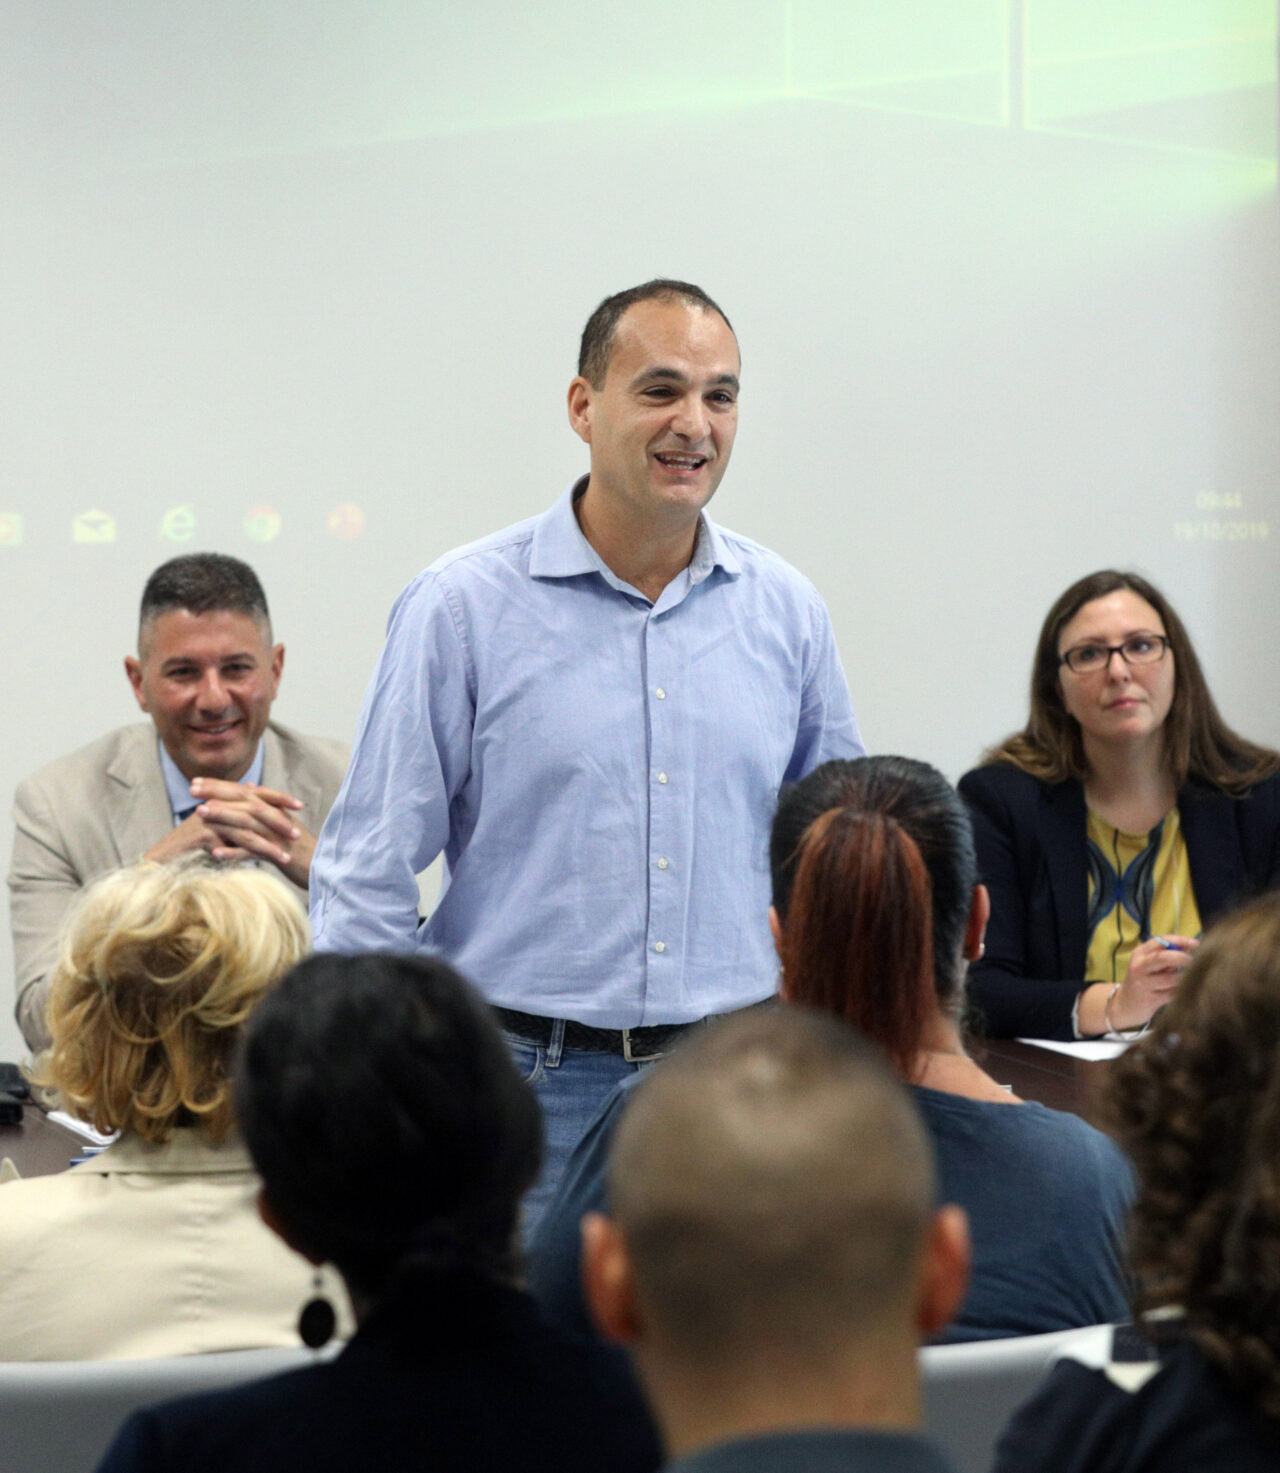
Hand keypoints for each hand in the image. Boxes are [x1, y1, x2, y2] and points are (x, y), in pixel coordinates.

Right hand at [143, 780, 315, 888]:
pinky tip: (268, 863)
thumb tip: (264, 815)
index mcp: (222, 798)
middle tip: (298, 833)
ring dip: (270, 843)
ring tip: (288, 855)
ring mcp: (210, 817)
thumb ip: (238, 822)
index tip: (300, 805)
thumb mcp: (220, 832)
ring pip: (248, 827)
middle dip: (279, 820)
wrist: (165, 861)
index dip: (278, 796)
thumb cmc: (194, 848)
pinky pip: (236, 843)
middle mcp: (216, 803)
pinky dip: (255, 854)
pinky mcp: (205, 834)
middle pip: (255, 806)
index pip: (255, 792)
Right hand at [1110, 934, 1198, 1030]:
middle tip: (1194, 961)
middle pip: (1163, 957)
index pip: (1160, 941)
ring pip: (1171, 979)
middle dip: (1182, 958)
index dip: (1180, 940)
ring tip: (1185, 980)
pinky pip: (1172, 994)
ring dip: (1183, 979)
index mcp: (1139, 954)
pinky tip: (1179, 992)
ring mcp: (1143, 984)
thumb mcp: (1149, 965)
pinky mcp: (1149, 1000)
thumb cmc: (1144, 980)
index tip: (1196, 944)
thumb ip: (1166, 955)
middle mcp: (1139, 967)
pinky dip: (1180, 992)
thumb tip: (1191, 948)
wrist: (1125, 1005)